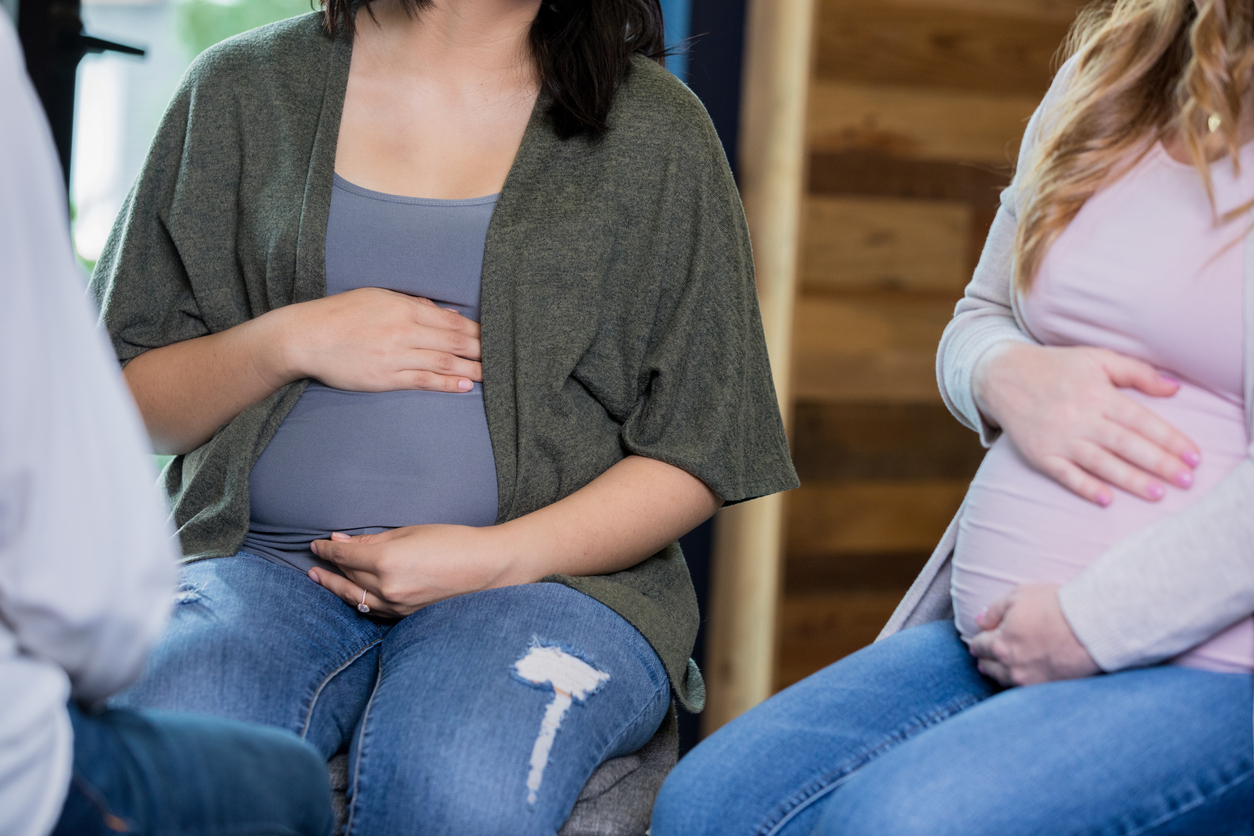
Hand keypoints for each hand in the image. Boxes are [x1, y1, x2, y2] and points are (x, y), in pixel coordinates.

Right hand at [277, 288, 481, 393]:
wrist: (307, 336)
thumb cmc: (342, 313)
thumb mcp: (378, 298)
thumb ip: (412, 304)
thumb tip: (442, 312)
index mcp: (404, 308)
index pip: (451, 320)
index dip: (476, 330)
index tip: (495, 336)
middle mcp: (403, 330)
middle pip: (454, 340)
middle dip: (482, 349)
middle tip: (505, 356)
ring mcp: (395, 355)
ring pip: (443, 361)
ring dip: (472, 369)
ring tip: (494, 374)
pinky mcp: (385, 377)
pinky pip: (422, 380)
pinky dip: (447, 383)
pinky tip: (465, 386)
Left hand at [308, 525, 515, 617]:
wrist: (488, 568)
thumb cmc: (454, 542)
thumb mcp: (411, 532)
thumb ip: (374, 539)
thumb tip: (343, 541)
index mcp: (388, 560)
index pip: (345, 555)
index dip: (328, 549)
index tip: (317, 544)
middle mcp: (388, 586)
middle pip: (347, 576)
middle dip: (327, 568)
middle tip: (312, 562)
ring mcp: (397, 606)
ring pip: (355, 597)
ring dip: (336, 588)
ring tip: (321, 579)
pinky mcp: (407, 616)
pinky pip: (373, 609)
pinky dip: (358, 600)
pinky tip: (352, 593)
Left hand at [968, 584, 1099, 685]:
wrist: (1093, 626)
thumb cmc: (1056, 607)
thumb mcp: (1018, 597)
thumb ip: (994, 610)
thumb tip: (980, 622)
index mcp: (1000, 644)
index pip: (979, 646)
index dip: (978, 641)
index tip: (980, 639)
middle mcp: (1012, 667)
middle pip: (988, 666)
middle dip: (986, 658)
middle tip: (985, 656)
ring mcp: (1031, 681)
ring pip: (1004, 681)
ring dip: (999, 673)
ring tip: (999, 667)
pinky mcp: (1049, 689)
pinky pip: (1025, 689)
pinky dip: (1020, 682)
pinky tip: (1022, 676)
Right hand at [973, 343, 1199, 504]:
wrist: (1002, 375)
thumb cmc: (1056, 367)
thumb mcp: (1096, 358)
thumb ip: (1136, 371)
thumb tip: (1175, 388)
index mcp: (1097, 393)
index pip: (1141, 420)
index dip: (1170, 438)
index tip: (1194, 456)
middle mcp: (1079, 416)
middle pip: (1126, 444)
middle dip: (1159, 463)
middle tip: (1186, 480)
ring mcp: (1058, 438)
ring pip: (1100, 462)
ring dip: (1130, 479)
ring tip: (1158, 493)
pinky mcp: (1039, 454)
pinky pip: (1065, 474)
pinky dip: (1084, 487)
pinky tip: (1106, 499)